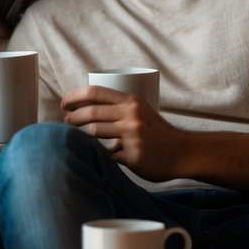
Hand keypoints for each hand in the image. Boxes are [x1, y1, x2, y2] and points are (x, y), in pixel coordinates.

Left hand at [61, 85, 182, 181]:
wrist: (183, 152)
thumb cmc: (159, 133)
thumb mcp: (141, 111)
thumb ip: (119, 110)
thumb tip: (85, 112)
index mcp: (131, 101)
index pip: (95, 92)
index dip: (74, 97)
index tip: (64, 103)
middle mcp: (131, 116)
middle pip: (91, 113)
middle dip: (72, 118)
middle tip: (65, 121)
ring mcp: (132, 136)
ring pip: (94, 133)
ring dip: (79, 135)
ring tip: (73, 136)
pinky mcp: (133, 156)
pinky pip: (107, 155)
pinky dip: (99, 155)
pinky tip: (94, 155)